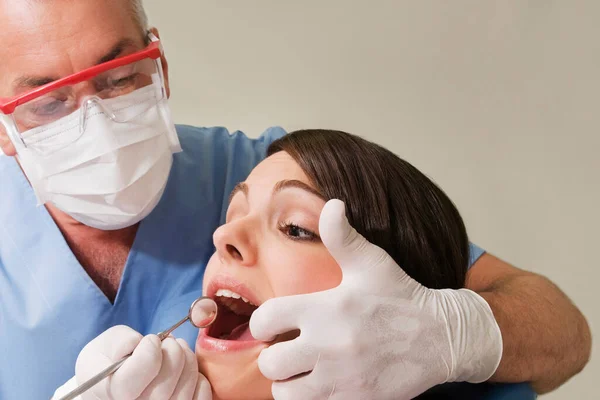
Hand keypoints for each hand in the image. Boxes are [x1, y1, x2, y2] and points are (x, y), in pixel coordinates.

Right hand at [74, 326, 211, 399]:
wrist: (114, 381)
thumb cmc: (111, 360)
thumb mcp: (106, 344)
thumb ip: (121, 341)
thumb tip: (144, 344)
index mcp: (110, 392)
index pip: (130, 382)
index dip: (148, 354)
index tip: (152, 340)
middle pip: (162, 389)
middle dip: (173, 354)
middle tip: (170, 342)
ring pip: (182, 395)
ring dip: (188, 364)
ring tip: (178, 351)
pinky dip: (199, 381)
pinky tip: (186, 370)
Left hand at [250, 200, 501, 399]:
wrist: (441, 336)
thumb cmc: (401, 295)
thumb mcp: (372, 262)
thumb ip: (343, 236)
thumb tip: (331, 203)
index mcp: (324, 309)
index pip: (265, 320)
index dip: (262, 322)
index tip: (273, 323)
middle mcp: (327, 346)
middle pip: (270, 362)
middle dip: (273, 355)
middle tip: (287, 348)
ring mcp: (341, 379)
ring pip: (285, 392)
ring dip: (287, 381)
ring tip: (299, 369)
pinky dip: (309, 398)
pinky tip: (319, 383)